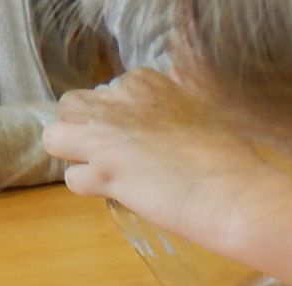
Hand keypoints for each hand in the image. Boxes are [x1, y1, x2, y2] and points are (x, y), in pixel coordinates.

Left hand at [42, 69, 288, 256]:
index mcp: (144, 83)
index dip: (117, 120)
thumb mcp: (205, 113)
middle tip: (115, 157)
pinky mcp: (105, 171)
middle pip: (72, 108)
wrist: (236, 194)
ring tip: (105, 174)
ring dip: (75, 156)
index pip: (107, 92)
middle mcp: (118, 101)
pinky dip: (91, 190)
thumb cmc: (232, 160)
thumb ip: (176, 107)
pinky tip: (117, 195)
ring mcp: (107, 135)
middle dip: (85, 131)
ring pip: (56, 136)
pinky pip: (72, 178)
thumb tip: (171, 106)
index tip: (140, 140)